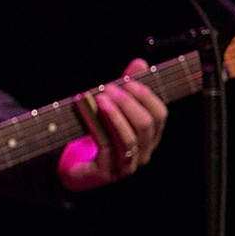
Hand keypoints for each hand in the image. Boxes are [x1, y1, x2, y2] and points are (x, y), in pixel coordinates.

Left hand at [57, 58, 168, 190]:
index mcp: (149, 137)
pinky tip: (86, 112)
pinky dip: (96, 126)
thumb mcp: (112, 108)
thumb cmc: (96, 136)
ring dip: (114, 115)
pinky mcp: (107, 172)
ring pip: (129, 138)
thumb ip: (126, 88)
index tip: (129, 81)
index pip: (160, 115)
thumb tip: (140, 63)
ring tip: (100, 99)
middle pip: (146, 125)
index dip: (147, 96)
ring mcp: (127, 165)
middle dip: (128, 103)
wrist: (75, 167)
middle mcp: (143, 152)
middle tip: (109, 88)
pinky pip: (106, 147)